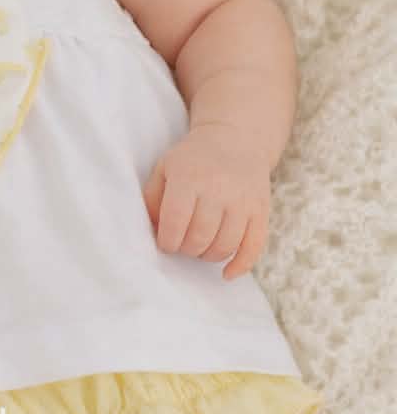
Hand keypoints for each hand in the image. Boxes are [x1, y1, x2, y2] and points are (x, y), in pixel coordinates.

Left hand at [141, 124, 271, 279]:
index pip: (175, 223)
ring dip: (207, 256)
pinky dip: (240, 266)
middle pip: (199, 238)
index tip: (165, 243)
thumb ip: (152, 200)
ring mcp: (242, 201)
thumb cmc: (192, 160)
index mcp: (189, 178)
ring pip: (224, 246)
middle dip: (186, 250)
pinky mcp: (261, 210)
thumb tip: (151, 233)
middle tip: (182, 244)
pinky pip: (254, 247)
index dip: (167, 242)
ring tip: (199, 248)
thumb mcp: (164, 169)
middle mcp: (218, 189)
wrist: (236, 140)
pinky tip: (226, 273)